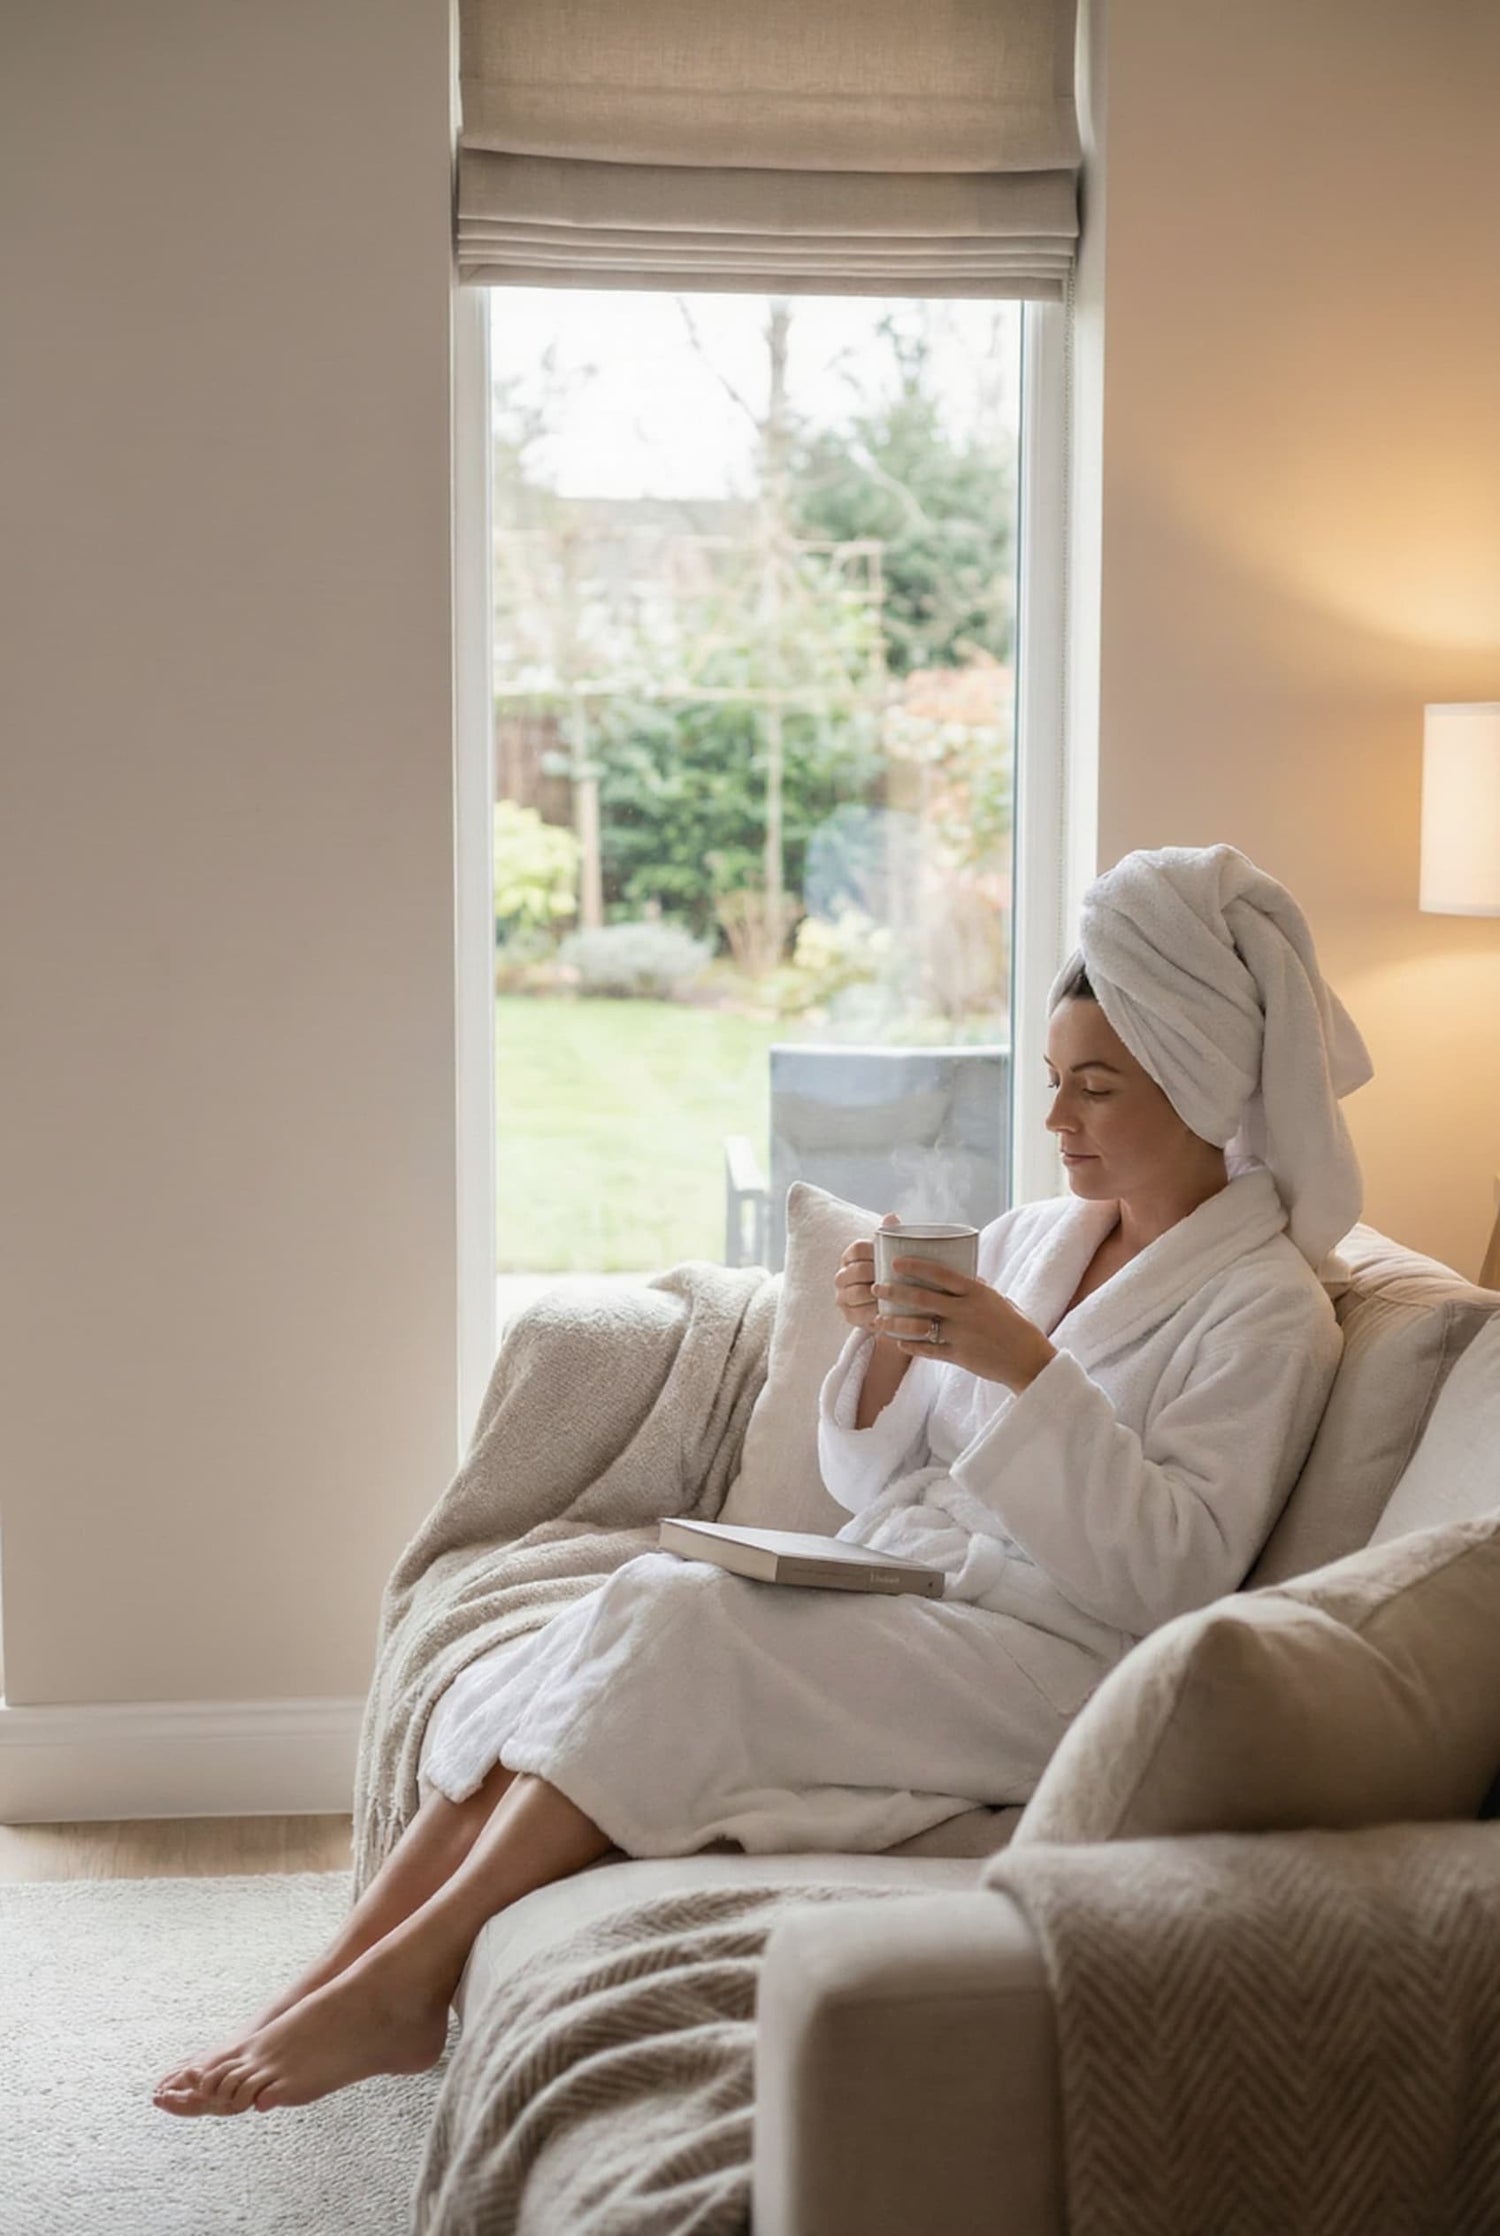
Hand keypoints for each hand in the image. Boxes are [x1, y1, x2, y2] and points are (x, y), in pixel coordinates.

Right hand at [833, 1212, 905, 1339]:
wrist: (891, 1303)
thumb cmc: (892, 1273)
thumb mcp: (892, 1255)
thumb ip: (891, 1236)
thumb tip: (892, 1216)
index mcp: (850, 1257)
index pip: (857, 1249)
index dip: (874, 1252)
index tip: (893, 1257)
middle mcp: (842, 1276)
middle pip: (856, 1271)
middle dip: (878, 1274)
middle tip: (900, 1277)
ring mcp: (843, 1296)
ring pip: (857, 1293)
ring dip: (877, 1294)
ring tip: (896, 1294)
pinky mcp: (849, 1315)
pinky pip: (860, 1314)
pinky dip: (876, 1313)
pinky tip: (891, 1311)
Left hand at [874, 1256, 1056, 1392]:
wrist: (1029, 1360)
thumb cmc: (1017, 1327)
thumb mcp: (999, 1300)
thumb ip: (978, 1289)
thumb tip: (963, 1276)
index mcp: (977, 1293)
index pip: (941, 1274)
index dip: (916, 1267)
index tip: (896, 1262)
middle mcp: (965, 1312)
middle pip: (922, 1299)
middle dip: (895, 1292)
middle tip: (877, 1288)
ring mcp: (960, 1335)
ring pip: (919, 1327)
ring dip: (895, 1323)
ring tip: (878, 1320)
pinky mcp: (959, 1356)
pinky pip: (928, 1350)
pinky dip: (912, 1346)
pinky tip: (899, 1343)